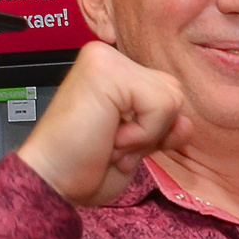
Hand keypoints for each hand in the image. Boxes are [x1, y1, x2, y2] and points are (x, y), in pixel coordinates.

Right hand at [15, 40, 190, 207]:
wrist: (52, 180)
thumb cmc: (84, 165)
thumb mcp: (138, 145)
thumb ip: (165, 128)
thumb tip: (186, 122)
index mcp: (114, 71)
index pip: (167, 94)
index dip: (154, 129)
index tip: (117, 143)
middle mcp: (108, 58)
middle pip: (173, 93)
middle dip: (153, 131)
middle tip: (113, 143)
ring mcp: (106, 61)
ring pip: (171, 98)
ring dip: (146, 134)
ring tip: (110, 141)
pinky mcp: (107, 71)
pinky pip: (161, 105)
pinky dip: (143, 134)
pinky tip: (110, 137)